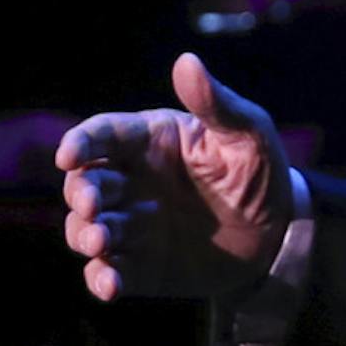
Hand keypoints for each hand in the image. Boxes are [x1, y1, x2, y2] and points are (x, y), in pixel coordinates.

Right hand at [55, 52, 292, 302]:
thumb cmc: (259, 173)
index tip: (68, 156)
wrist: (278, 235)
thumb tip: (187, 61)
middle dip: (81, 192)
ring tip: (100, 241)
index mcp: (149, 141)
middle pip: (85, 182)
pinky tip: (110, 284)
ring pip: (85, 228)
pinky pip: (107, 272)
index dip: (81, 142)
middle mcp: (131, 181)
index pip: (103, 134)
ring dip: (85, 234)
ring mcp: (131, 225)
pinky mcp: (138, 266)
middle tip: (93, 204)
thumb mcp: (248, 135)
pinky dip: (101, 279)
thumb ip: (217, 104)